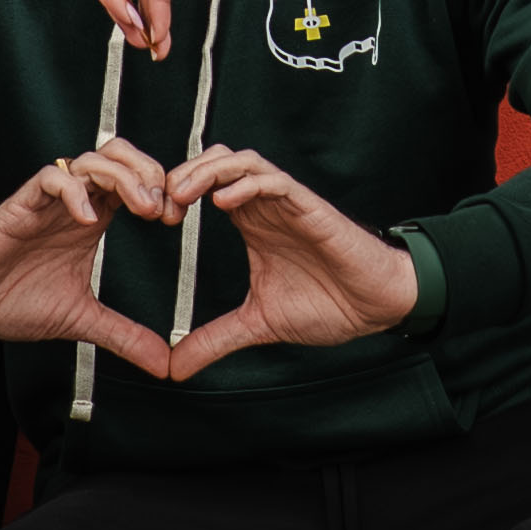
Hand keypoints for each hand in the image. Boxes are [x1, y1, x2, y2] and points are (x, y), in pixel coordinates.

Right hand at [0, 153, 182, 374]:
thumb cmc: (13, 300)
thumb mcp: (82, 320)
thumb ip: (124, 335)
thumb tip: (164, 364)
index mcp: (91, 220)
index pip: (135, 180)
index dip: (161, 189)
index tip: (175, 219)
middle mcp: (73, 204)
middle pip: (118, 156)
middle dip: (148, 171)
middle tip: (161, 207)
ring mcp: (48, 202)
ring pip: (90, 160)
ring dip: (121, 177)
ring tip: (139, 207)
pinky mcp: (20, 206)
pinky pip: (50, 179)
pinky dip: (73, 190)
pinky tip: (86, 217)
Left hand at [147, 152, 416, 372]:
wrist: (374, 306)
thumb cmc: (328, 305)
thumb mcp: (257, 324)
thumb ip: (215, 339)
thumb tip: (176, 367)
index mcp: (251, 223)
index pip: (204, 186)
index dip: (175, 194)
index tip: (155, 219)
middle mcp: (265, 206)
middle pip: (216, 162)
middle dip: (183, 174)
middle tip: (161, 204)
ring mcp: (287, 203)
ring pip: (242, 161)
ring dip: (209, 171)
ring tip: (184, 193)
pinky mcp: (310, 207)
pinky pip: (275, 180)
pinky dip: (248, 183)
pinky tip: (224, 202)